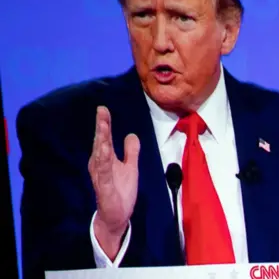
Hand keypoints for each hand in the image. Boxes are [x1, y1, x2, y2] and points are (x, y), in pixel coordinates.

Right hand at [88, 106, 139, 258]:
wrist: (117, 216)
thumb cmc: (121, 190)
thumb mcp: (131, 167)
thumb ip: (131, 151)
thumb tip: (131, 134)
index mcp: (106, 159)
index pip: (106, 138)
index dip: (105, 124)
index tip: (103, 109)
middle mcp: (100, 166)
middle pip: (101, 143)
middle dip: (101, 128)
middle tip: (101, 112)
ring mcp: (101, 177)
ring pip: (100, 156)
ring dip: (101, 141)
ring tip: (102, 128)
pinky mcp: (105, 189)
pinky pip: (104, 174)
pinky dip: (103, 163)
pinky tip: (104, 152)